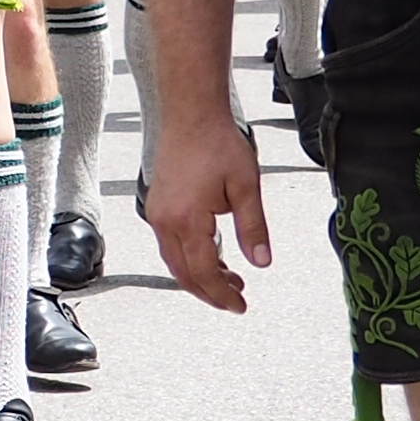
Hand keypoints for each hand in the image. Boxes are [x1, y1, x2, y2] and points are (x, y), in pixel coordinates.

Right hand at [141, 104, 271, 310]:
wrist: (190, 114)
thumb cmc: (217, 144)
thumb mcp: (245, 187)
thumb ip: (253, 228)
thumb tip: (261, 263)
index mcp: (187, 221)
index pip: (204, 272)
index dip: (221, 295)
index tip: (240, 306)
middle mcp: (165, 221)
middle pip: (184, 273)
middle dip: (209, 291)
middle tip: (236, 299)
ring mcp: (158, 214)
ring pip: (175, 261)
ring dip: (200, 275)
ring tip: (230, 278)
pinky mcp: (158, 205)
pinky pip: (170, 244)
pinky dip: (190, 258)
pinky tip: (213, 253)